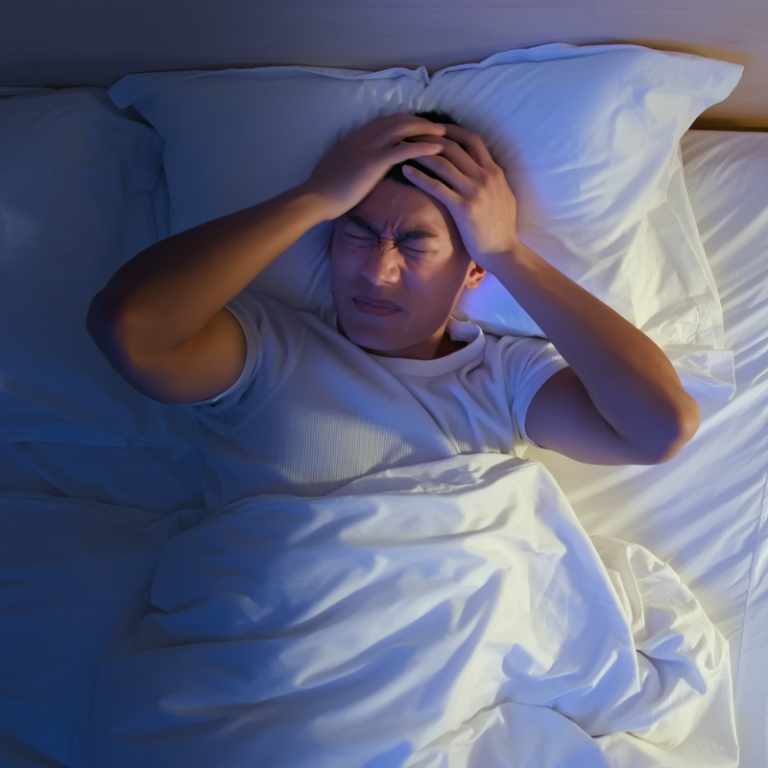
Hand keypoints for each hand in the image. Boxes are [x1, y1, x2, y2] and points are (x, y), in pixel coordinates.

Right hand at [302, 113, 448, 221]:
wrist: (315, 198)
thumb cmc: (324, 191)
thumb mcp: (338, 169)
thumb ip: (352, 163)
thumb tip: (358, 167)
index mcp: (355, 138)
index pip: (384, 122)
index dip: (404, 121)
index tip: (418, 125)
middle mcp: (363, 137)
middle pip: (397, 120)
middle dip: (419, 121)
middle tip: (438, 126)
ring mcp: (369, 147)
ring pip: (403, 128)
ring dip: (426, 129)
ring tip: (444, 133)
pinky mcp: (374, 162)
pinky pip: (404, 149)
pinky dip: (424, 147)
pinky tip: (438, 149)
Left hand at [401, 125, 519, 272]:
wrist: (504, 251)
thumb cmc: (502, 227)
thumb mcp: (503, 195)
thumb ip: (491, 179)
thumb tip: (482, 168)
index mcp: (494, 171)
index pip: (472, 139)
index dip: (451, 130)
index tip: (433, 128)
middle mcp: (485, 176)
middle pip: (453, 146)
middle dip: (429, 137)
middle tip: (410, 133)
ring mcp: (474, 191)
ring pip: (443, 162)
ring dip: (420, 153)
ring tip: (402, 149)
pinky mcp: (463, 207)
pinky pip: (437, 187)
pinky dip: (419, 176)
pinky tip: (405, 171)